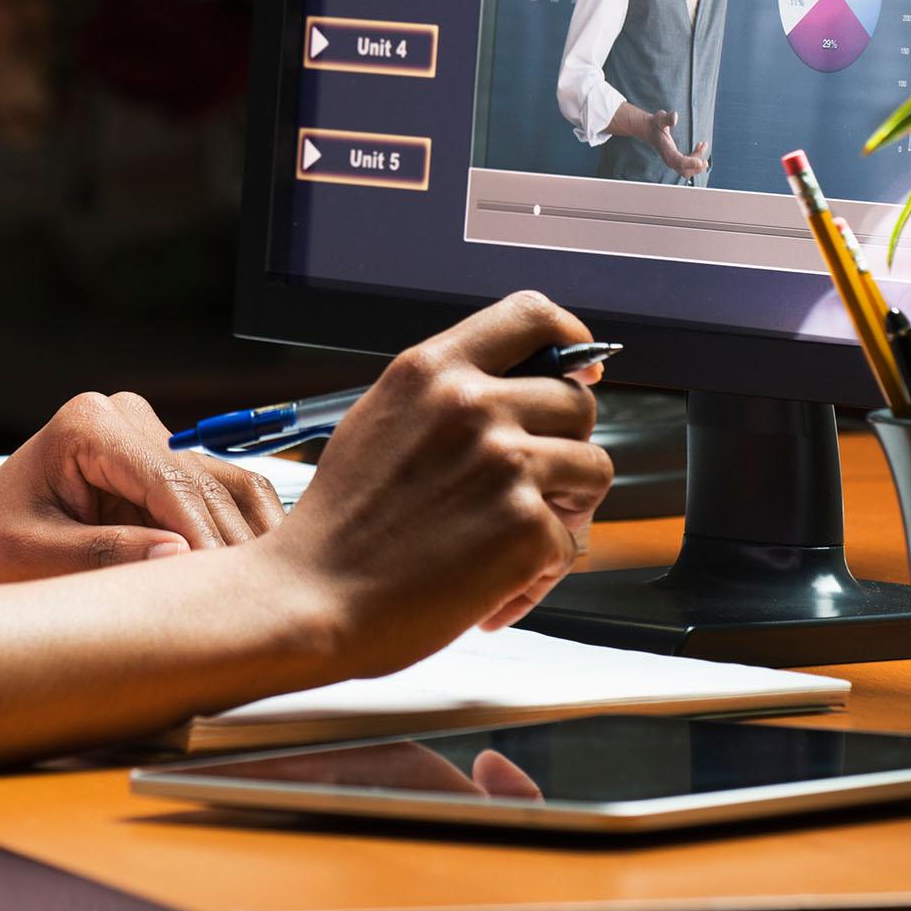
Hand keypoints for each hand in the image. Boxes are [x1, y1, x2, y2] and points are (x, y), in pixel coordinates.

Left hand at [0, 390, 285, 584]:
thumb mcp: (36, 558)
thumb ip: (104, 555)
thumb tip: (181, 561)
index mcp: (89, 424)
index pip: (169, 480)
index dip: (204, 540)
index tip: (227, 596)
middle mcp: (126, 414)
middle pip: (205, 483)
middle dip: (231, 547)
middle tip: (264, 610)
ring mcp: (149, 434)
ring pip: (227, 485)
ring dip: (250, 540)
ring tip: (270, 601)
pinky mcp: (164, 461)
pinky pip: (220, 494)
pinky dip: (241, 535)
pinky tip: (256, 583)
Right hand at [269, 291, 612, 677]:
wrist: (316, 596)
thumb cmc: (346, 520)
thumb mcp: (382, 418)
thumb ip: (448, 393)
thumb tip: (525, 385)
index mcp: (433, 369)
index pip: (533, 315)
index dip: (571, 341)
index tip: (580, 369)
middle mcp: (473, 404)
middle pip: (577, 402)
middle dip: (566, 445)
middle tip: (530, 489)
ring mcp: (504, 464)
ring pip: (593, 469)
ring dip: (567, 507)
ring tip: (513, 537)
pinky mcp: (525, 528)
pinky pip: (571, 542)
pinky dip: (539, 571)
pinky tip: (491, 583)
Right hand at [650, 111, 709, 179]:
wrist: (650, 130)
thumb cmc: (656, 123)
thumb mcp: (660, 118)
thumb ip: (667, 118)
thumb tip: (675, 116)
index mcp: (666, 150)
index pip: (678, 161)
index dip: (689, 162)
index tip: (700, 161)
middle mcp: (669, 159)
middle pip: (684, 171)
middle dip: (696, 168)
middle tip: (705, 161)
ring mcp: (673, 161)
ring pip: (688, 171)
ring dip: (698, 163)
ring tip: (703, 145)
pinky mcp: (677, 161)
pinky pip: (689, 166)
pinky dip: (697, 159)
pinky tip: (700, 145)